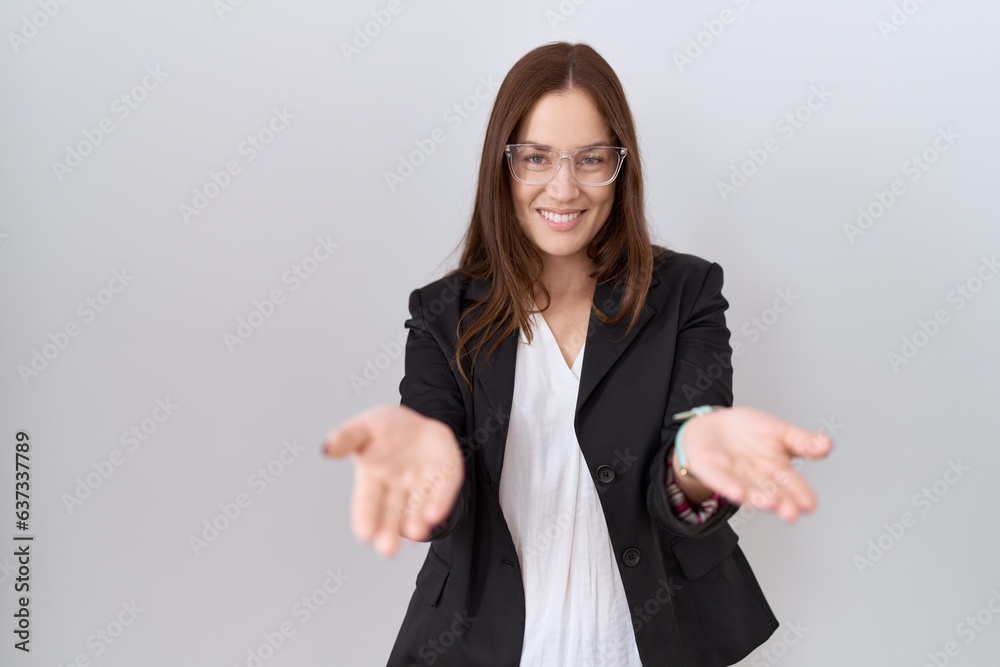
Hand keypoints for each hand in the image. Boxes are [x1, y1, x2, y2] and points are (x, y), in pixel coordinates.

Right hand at [321, 405, 464, 557]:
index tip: (365, 535)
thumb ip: (347, 438)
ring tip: (416, 533)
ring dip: (417, 522)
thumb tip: (326, 448)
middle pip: (392, 514)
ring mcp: (421, 484)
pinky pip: (443, 491)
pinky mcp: (445, 477)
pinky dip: (440, 503)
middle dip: (390, 532)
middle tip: (387, 551)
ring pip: (418, 508)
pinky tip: (436, 515)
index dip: (366, 518)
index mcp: (372, 479)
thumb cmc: (385, 429)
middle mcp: (397, 488)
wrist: (417, 424)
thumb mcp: (363, 428)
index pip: (367, 502)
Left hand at [678, 406, 832, 522]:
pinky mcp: (711, 470)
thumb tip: (828, 445)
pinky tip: (738, 492)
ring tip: (769, 503)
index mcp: (777, 470)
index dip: (801, 495)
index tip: (809, 505)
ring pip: (748, 490)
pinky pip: (720, 480)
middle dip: (781, 503)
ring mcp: (734, 476)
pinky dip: (729, 486)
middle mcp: (757, 478)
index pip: (793, 485)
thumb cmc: (749, 432)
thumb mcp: (780, 431)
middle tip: (791, 513)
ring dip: (758, 497)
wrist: (713, 424)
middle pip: (772, 492)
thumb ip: (803, 441)